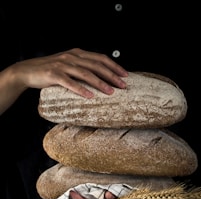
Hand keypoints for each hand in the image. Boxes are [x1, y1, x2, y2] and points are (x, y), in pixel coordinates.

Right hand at [12, 48, 127, 97]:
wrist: (27, 70)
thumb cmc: (51, 70)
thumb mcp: (68, 64)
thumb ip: (82, 66)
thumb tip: (100, 76)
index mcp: (77, 53)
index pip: (100, 58)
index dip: (114, 66)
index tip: (125, 75)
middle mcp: (71, 56)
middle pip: (96, 65)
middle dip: (111, 75)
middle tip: (123, 86)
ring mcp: (62, 65)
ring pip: (85, 73)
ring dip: (99, 83)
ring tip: (110, 92)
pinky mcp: (53, 74)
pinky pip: (69, 82)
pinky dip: (80, 89)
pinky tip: (90, 96)